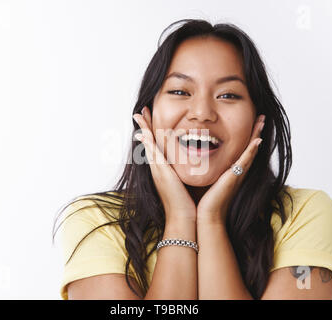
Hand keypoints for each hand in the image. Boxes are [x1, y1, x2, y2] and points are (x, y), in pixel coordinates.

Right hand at [133, 106, 196, 222]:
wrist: (183, 218)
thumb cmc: (186, 202)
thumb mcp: (184, 183)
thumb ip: (185, 172)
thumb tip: (192, 165)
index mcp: (163, 169)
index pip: (156, 146)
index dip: (152, 132)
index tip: (149, 119)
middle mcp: (157, 168)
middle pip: (148, 142)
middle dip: (144, 126)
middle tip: (139, 111)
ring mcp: (157, 170)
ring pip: (148, 145)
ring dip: (143, 129)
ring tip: (139, 114)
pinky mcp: (160, 173)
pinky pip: (152, 153)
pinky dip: (148, 142)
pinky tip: (144, 132)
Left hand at [196, 114, 265, 223]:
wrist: (205, 218)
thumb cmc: (201, 201)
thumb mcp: (201, 178)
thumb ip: (200, 167)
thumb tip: (190, 155)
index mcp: (228, 171)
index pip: (238, 149)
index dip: (244, 135)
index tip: (248, 121)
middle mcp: (236, 171)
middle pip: (249, 147)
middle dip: (255, 131)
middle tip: (261, 116)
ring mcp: (237, 174)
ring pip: (250, 151)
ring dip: (257, 135)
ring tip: (262, 120)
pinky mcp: (234, 178)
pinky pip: (245, 161)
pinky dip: (252, 151)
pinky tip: (258, 140)